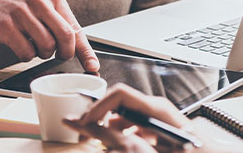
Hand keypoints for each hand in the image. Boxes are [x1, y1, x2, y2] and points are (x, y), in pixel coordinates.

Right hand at [0, 0, 99, 71]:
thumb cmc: (12, 10)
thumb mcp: (39, 9)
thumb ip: (59, 24)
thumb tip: (82, 51)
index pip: (75, 27)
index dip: (85, 51)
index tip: (92, 66)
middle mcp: (38, 1)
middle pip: (65, 37)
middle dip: (62, 53)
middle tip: (54, 55)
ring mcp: (21, 12)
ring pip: (46, 46)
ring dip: (41, 54)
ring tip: (32, 45)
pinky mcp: (6, 25)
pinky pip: (26, 52)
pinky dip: (25, 56)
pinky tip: (19, 46)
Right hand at [63, 84, 205, 151]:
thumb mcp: (160, 150)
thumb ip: (134, 143)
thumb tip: (110, 135)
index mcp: (156, 109)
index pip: (120, 94)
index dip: (99, 105)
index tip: (86, 120)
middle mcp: (155, 108)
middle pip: (117, 104)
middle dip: (97, 117)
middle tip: (82, 131)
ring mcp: (156, 116)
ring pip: (123, 116)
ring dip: (106, 127)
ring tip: (94, 139)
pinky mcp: (156, 127)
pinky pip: (131, 125)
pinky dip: (118, 134)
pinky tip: (115, 146)